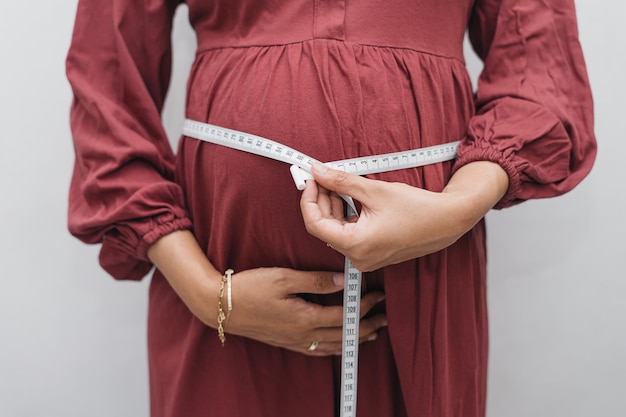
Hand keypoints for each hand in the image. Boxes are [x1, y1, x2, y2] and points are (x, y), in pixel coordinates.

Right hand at [147, 230, 386, 355]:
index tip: (379, 297)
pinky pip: (318, 350)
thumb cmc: (250, 288)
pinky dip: (336, 348)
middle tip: (386, 318)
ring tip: (373, 334)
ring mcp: (295, 341)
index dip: (365, 308)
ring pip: (333, 346)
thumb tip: (342, 281)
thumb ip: (315, 280)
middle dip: (368, 327)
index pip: (344, 316)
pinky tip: (340, 344)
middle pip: (344, 335)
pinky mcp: (287, 342)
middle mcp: (303, 334)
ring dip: (355, 340)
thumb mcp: (282, 278)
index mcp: (305, 317)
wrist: (221, 307)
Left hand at [300, 161, 508, 270]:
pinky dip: (345, 215)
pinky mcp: (372, 254)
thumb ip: (341, 181)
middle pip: (324, 228)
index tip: (310, 179)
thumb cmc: (417, 208)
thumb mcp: (374, 191)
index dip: (308, 199)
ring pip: (335, 231)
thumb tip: (317, 171)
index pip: (315, 224)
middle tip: (320, 175)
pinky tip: (349, 197)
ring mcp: (365, 258)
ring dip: (332, 206)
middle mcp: (358, 258)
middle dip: (320, 200)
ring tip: (337, 182)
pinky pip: (349, 234)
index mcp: (357, 246)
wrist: (447, 221)